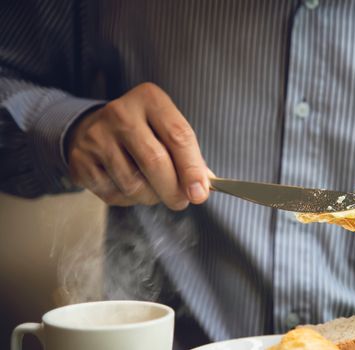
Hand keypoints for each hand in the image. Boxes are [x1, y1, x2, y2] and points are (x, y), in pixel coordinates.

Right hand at [67, 82, 210, 209]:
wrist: (95, 129)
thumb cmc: (143, 133)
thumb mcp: (167, 131)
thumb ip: (188, 156)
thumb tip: (201, 188)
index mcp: (150, 99)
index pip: (178, 136)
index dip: (192, 169)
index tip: (200, 193)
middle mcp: (121, 113)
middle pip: (155, 161)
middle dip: (173, 190)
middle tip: (181, 201)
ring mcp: (97, 136)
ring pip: (134, 183)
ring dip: (152, 196)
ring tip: (154, 189)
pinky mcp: (81, 160)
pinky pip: (115, 193)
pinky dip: (130, 199)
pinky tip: (130, 186)